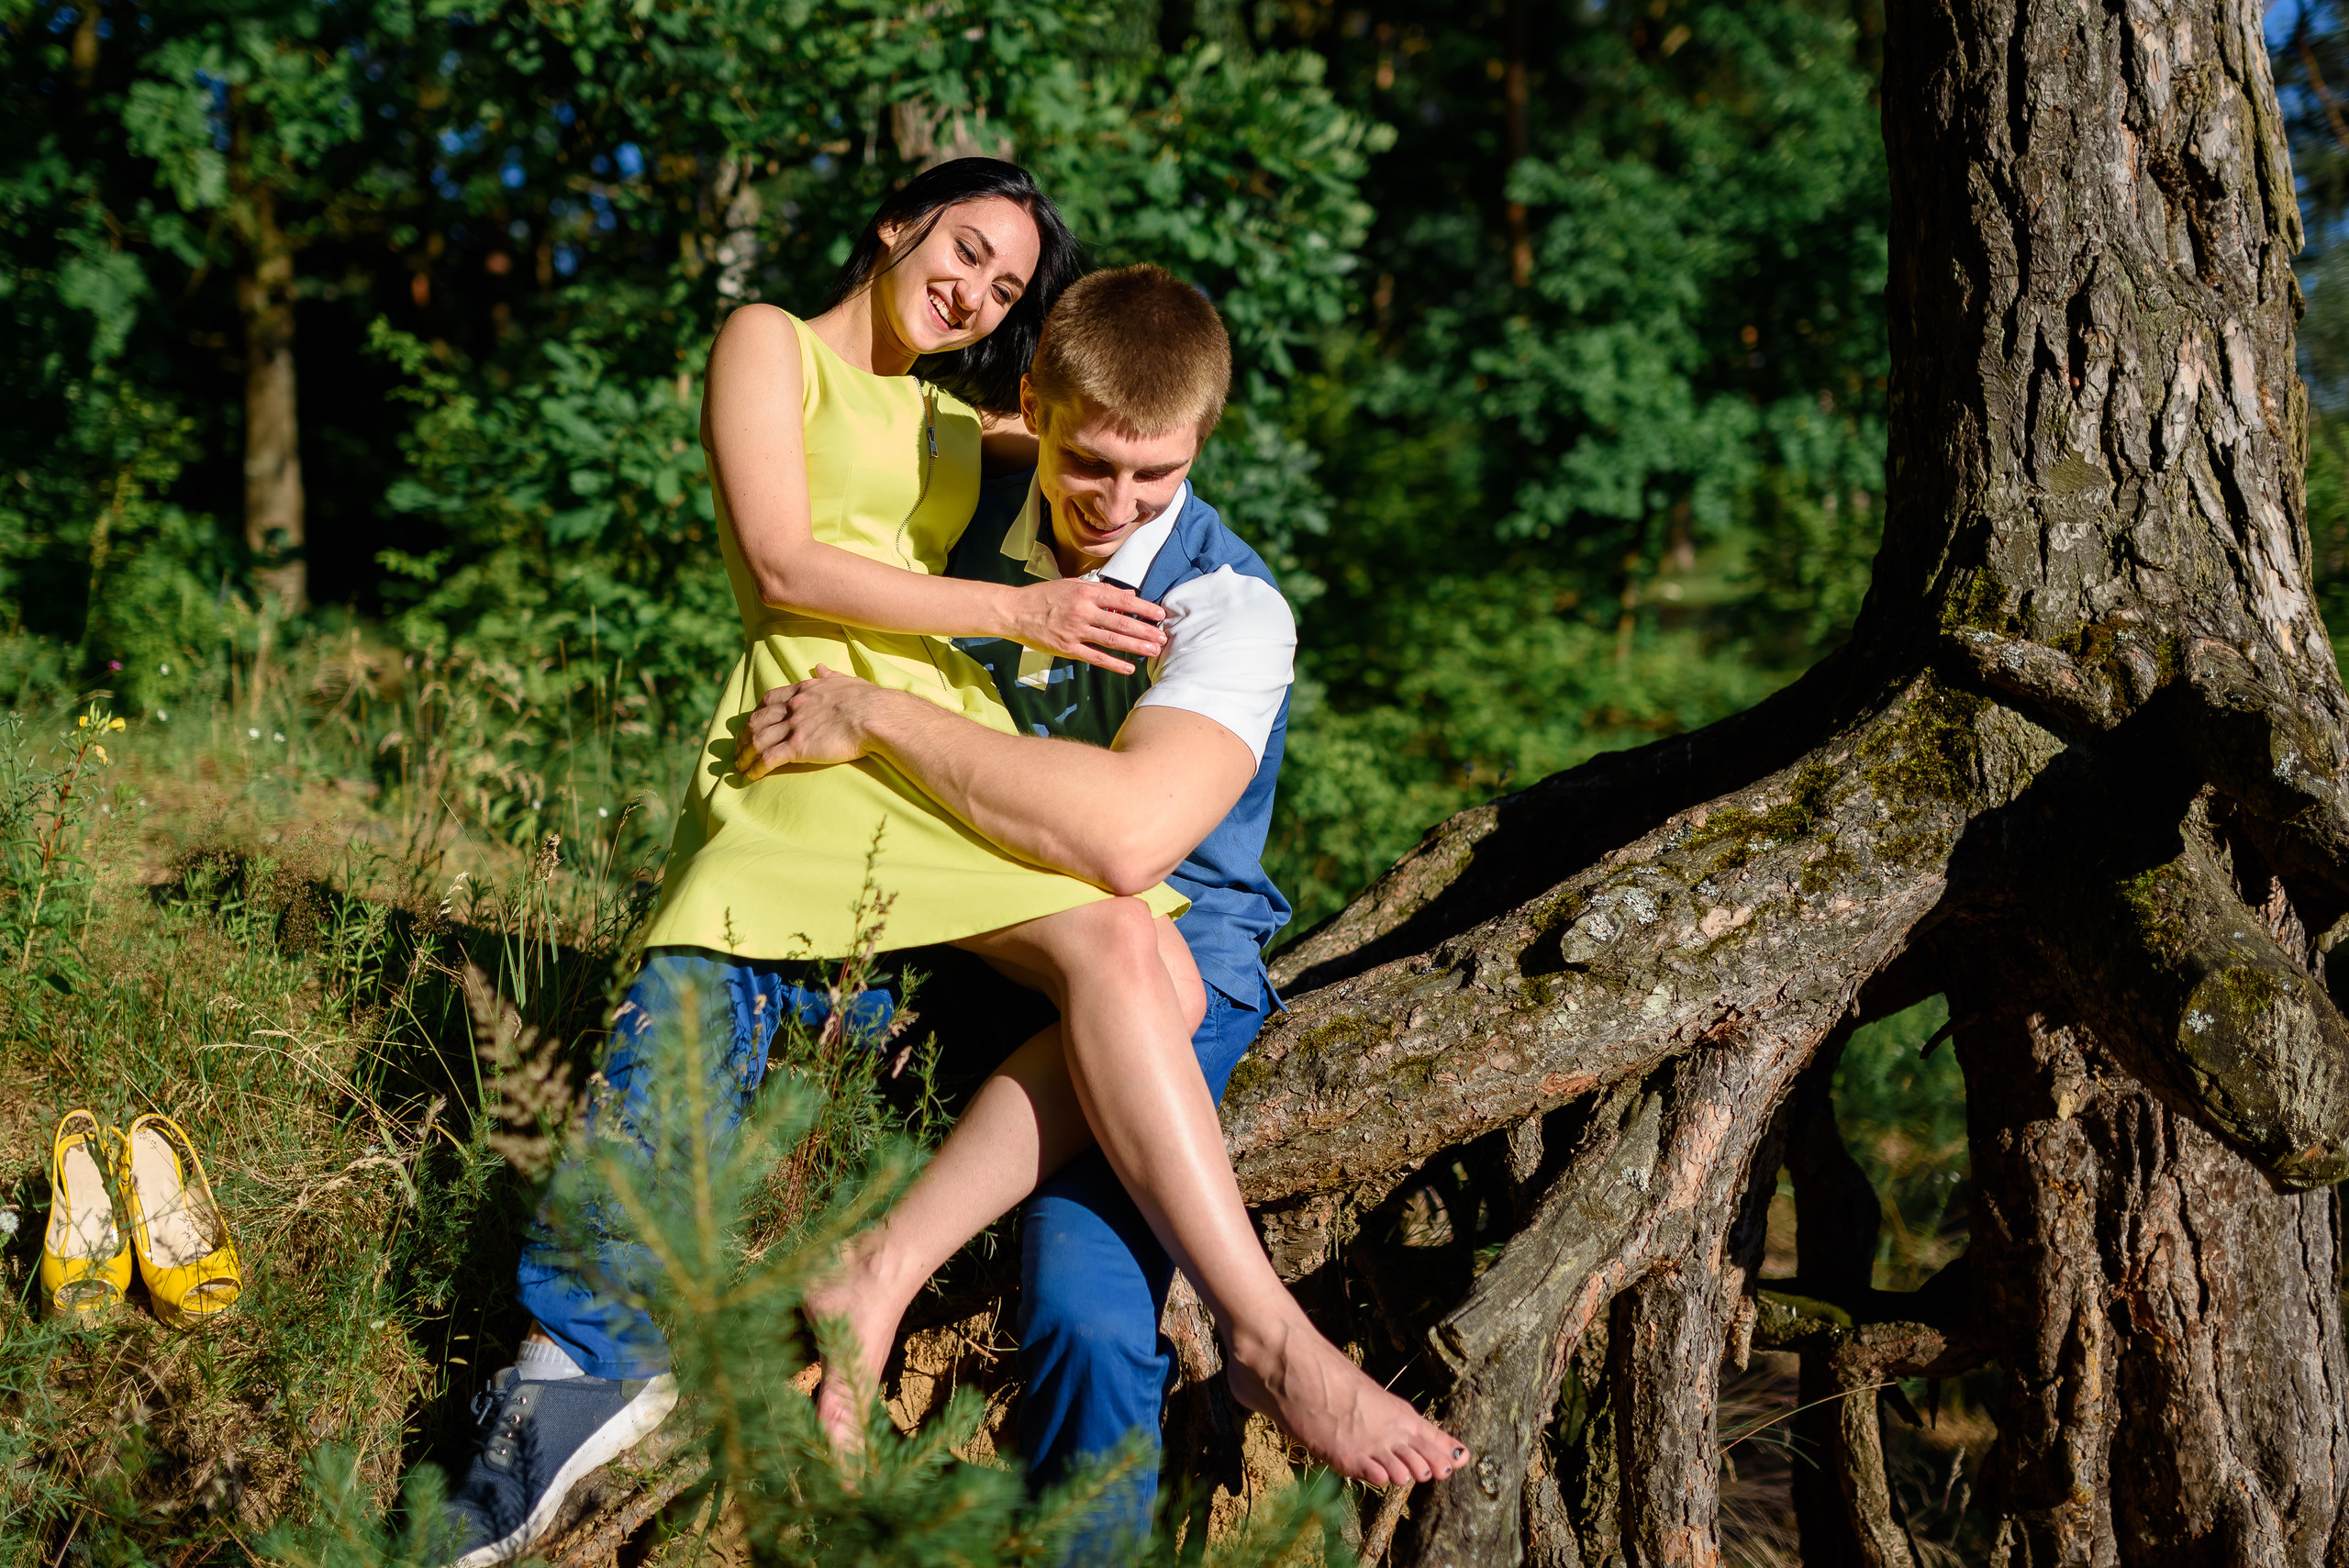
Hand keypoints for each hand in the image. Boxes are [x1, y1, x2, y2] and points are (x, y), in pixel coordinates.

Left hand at [736, 665, 884, 778]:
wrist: (875, 716)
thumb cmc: (867, 700)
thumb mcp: (845, 680)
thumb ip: (828, 675)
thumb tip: (819, 667)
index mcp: (803, 691)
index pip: (770, 700)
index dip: (757, 712)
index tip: (753, 723)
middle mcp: (794, 707)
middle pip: (758, 721)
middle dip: (745, 736)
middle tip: (739, 748)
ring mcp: (794, 727)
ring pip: (758, 741)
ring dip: (745, 754)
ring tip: (740, 765)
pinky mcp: (799, 747)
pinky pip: (769, 758)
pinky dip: (757, 767)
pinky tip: (752, 775)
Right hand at [1004, 579, 1166, 673]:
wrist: (1016, 611)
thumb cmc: (1045, 596)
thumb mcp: (1073, 585)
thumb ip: (1101, 590)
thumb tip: (1128, 596)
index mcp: (1086, 593)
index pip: (1123, 601)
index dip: (1144, 609)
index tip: (1160, 615)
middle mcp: (1083, 611)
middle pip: (1121, 622)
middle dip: (1145, 631)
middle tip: (1163, 638)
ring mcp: (1076, 631)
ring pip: (1112, 640)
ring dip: (1135, 646)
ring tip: (1153, 651)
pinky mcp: (1068, 648)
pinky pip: (1095, 657)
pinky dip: (1113, 663)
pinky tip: (1129, 668)